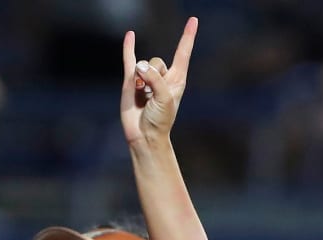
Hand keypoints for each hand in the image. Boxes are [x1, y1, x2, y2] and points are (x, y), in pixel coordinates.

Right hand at [121, 17, 197, 145]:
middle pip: (157, 60)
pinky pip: (129, 59)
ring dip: (140, 79)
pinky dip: (129, 47)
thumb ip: (154, 79)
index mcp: (177, 80)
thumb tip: (138, 66)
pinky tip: (130, 35)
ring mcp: (146, 77)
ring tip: (141, 95)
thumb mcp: (164, 98)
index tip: (194, 20)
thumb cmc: (160, 121)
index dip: (188, 36)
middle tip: (151, 94)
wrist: (143, 135)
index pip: (183, 53)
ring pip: (142, 64)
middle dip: (152, 74)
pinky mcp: (131, 81)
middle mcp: (163, 77)